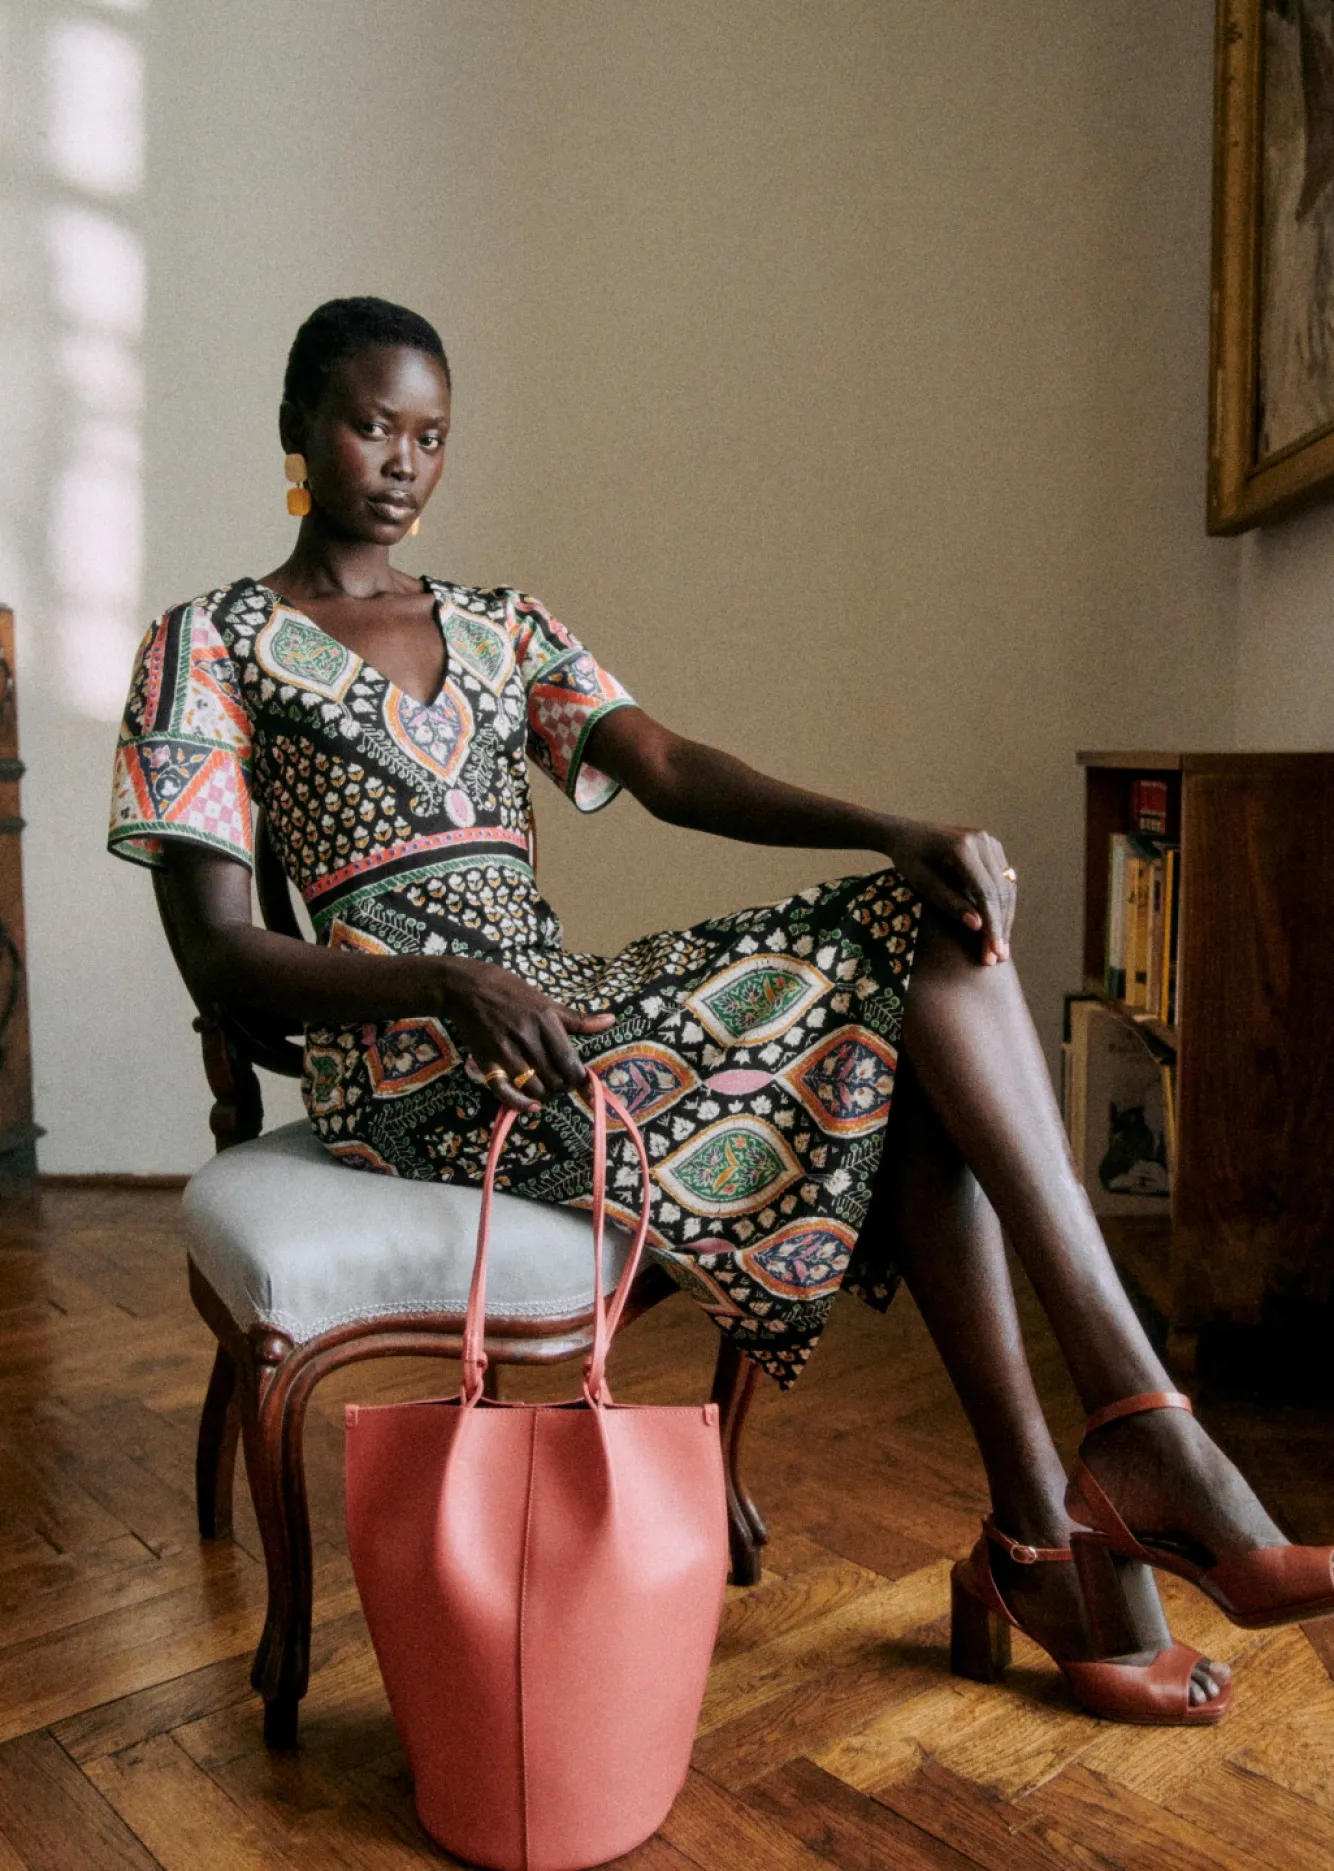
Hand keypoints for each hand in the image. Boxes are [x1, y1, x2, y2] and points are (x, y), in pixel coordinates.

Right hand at [435, 956, 614, 1112]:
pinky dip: (519, 1104)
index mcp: (546, 1021)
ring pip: (533, 1088)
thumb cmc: (511, 991)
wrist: (468, 987)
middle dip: (561, 1087)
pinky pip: (504, 1090)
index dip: (578, 1079)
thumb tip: (611, 1021)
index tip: (578, 1081)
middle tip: (559, 1083)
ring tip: (544, 1089)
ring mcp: (505, 1050)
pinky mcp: (486, 1060)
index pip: (570, 1062)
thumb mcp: (547, 1001)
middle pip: (554, 1079)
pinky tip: (530, 1106)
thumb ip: (578, 1019)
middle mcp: (528, 1037)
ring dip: (543, 1095)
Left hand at [880, 818, 1016, 964]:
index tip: (992, 952)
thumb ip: (948, 902)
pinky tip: (998, 927)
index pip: (986, 892)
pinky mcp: (993, 848)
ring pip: (1007, 888)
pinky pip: (1004, 881)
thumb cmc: (908, 859)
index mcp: (963, 847)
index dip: (991, 925)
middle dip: (1000, 927)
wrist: (906, 833)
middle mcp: (982, 841)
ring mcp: (990, 842)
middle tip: (996, 957)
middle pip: (1001, 891)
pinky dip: (1003, 905)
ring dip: (1005, 919)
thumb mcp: (921, 882)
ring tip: (999, 948)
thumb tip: (977, 926)